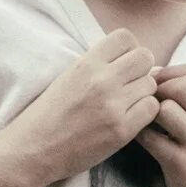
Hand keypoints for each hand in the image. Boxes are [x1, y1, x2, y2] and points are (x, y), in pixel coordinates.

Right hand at [18, 30, 160, 180]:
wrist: (34, 149)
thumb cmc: (49, 114)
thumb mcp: (68, 76)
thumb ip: (96, 65)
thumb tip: (128, 58)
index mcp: (86, 63)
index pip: (125, 37)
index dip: (129, 50)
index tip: (123, 64)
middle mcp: (101, 80)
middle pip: (145, 57)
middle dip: (141, 69)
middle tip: (131, 85)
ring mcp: (113, 105)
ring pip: (151, 84)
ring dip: (143, 93)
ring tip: (127, 104)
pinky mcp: (121, 130)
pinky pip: (151, 109)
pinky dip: (144, 113)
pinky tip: (129, 119)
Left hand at [137, 65, 185, 186]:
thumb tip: (158, 73)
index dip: (171, 71)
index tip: (157, 80)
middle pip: (181, 86)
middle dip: (158, 88)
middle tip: (147, 99)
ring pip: (165, 110)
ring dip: (148, 111)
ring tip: (145, 119)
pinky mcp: (181, 164)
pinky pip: (151, 138)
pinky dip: (140, 132)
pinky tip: (142, 135)